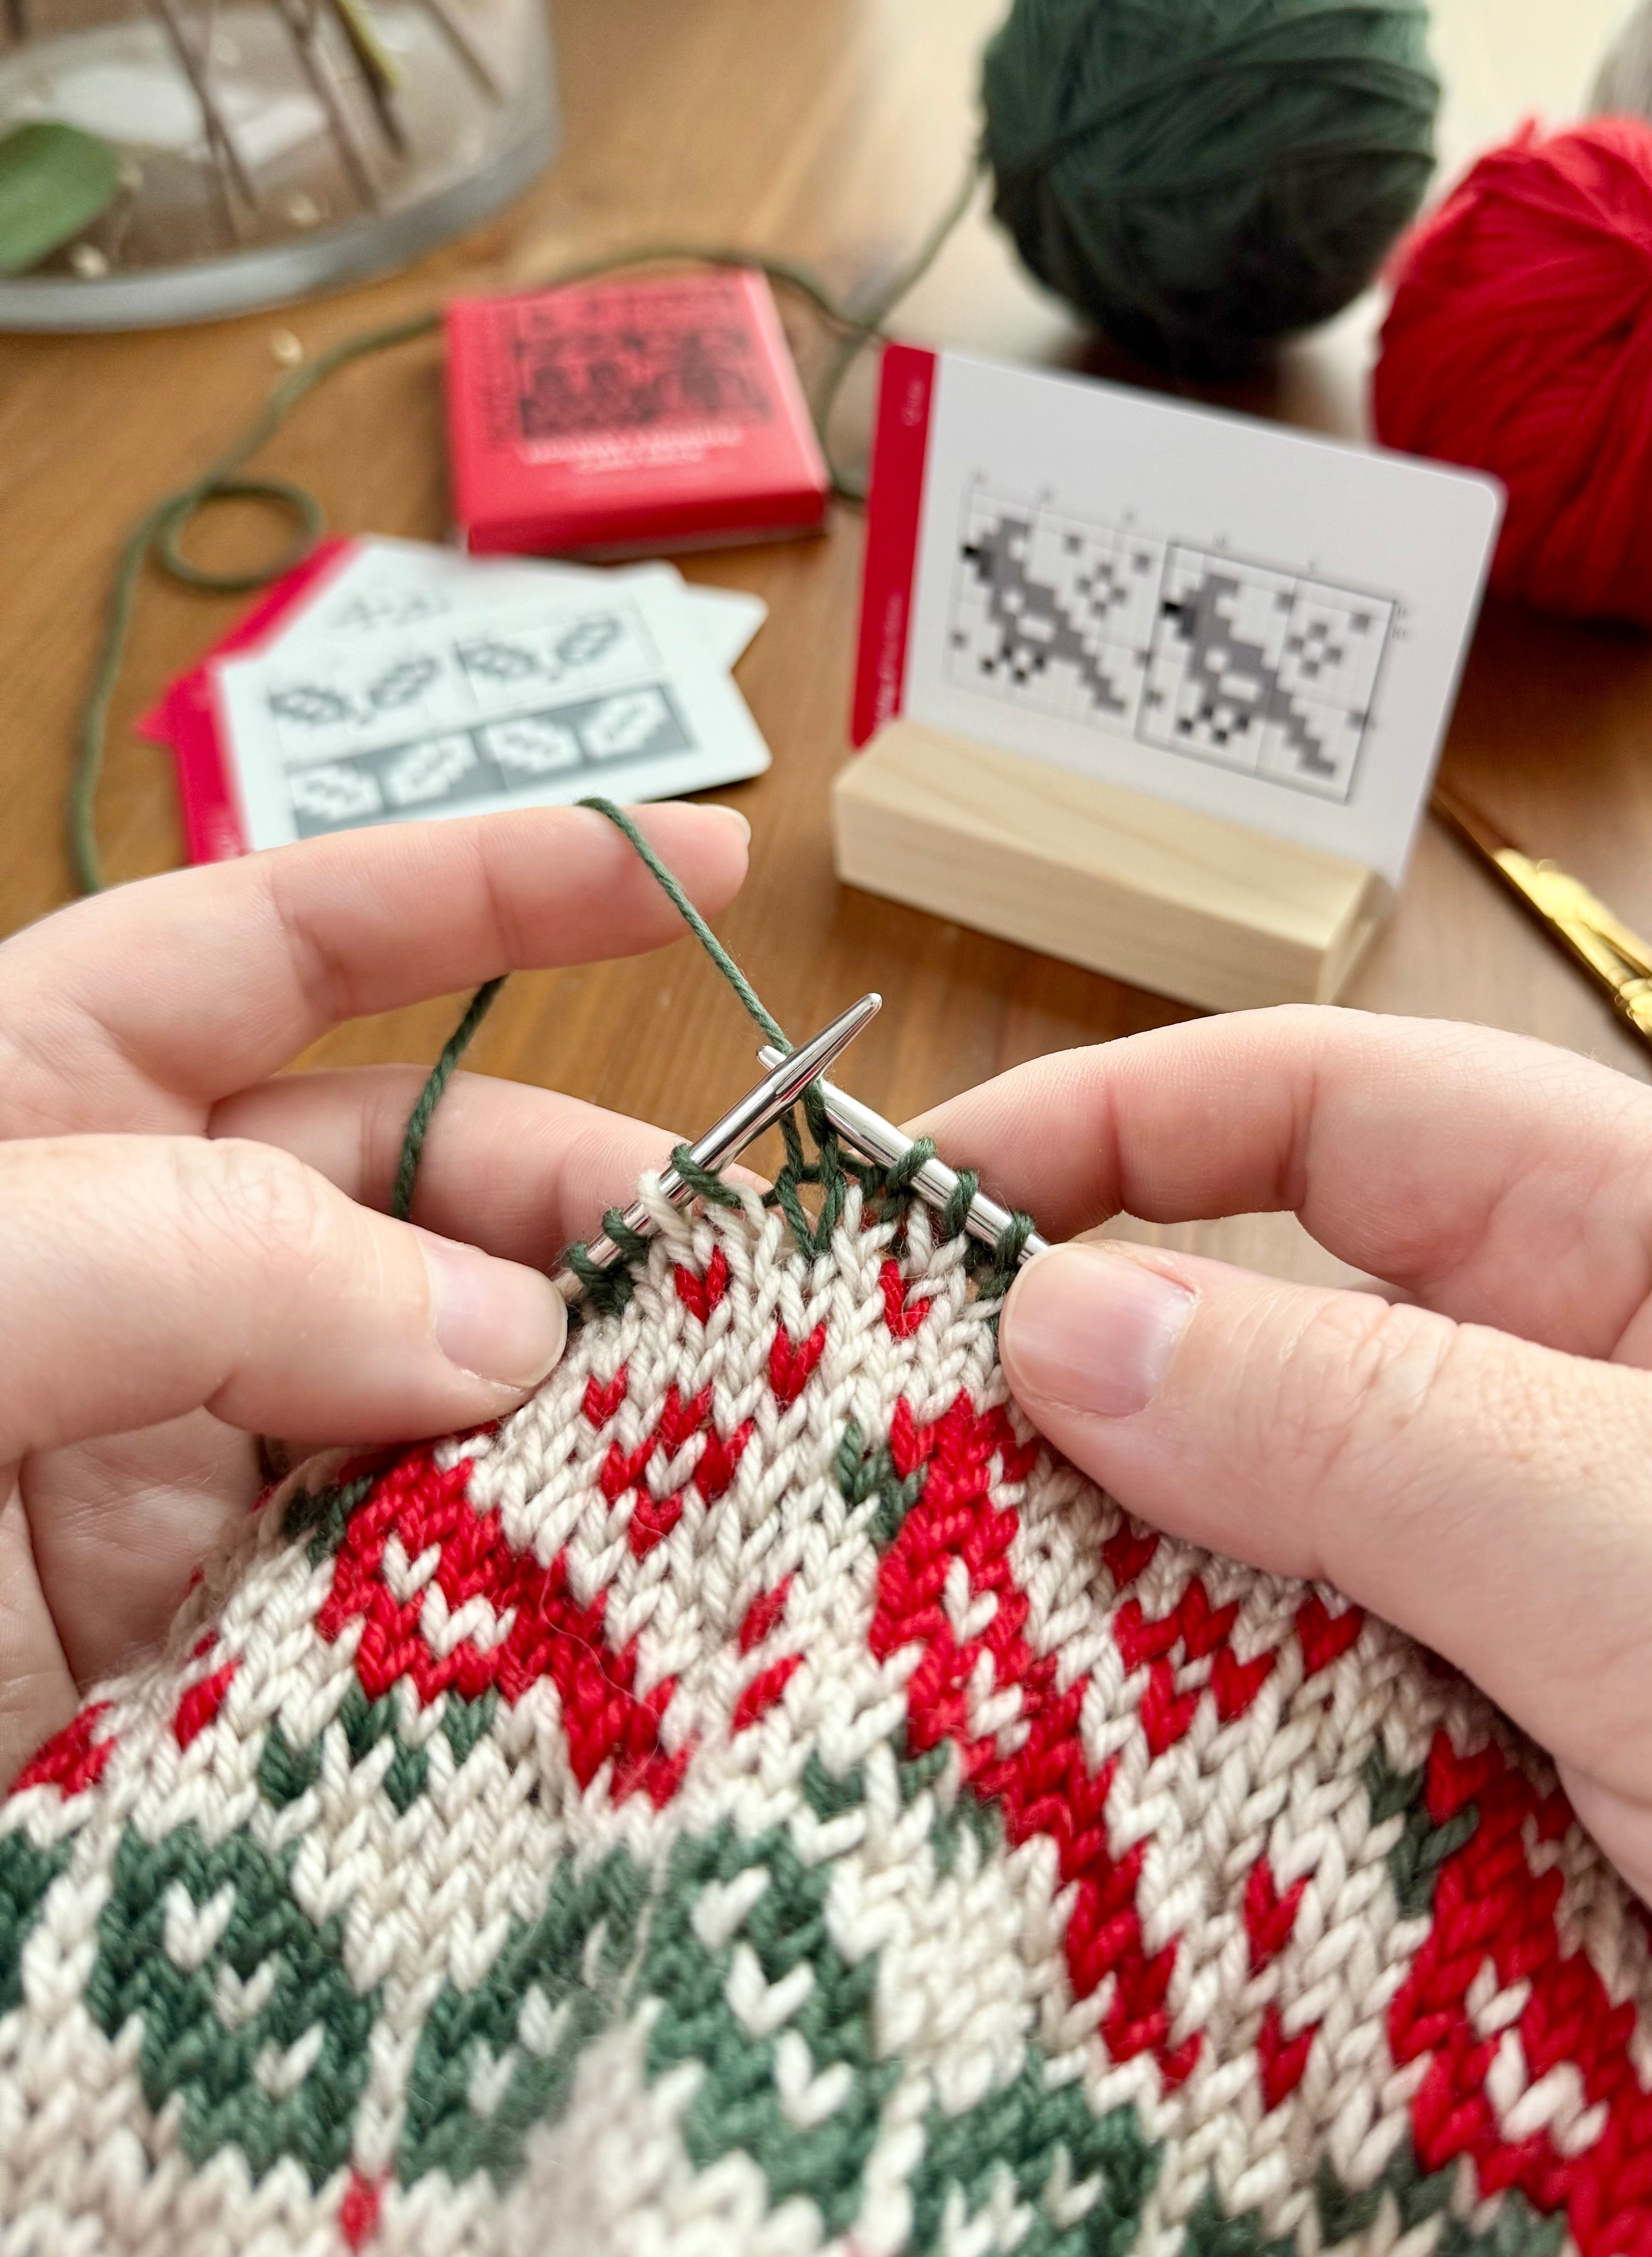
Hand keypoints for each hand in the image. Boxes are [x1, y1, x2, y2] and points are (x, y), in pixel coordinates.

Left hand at [0, 801, 746, 1784]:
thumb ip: (193, 1263)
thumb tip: (493, 1327)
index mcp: (27, 1113)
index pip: (283, 942)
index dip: (490, 884)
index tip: (693, 865)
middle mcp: (126, 1267)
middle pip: (411, 1171)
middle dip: (574, 1190)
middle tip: (733, 1269)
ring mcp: (179, 1454)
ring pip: (444, 1374)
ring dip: (580, 1386)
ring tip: (719, 1420)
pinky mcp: (223, 1633)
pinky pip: (416, 1558)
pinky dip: (524, 1553)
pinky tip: (615, 1563)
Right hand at [925, 1010, 1651, 2236]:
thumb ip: (1385, 1428)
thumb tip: (1074, 1319)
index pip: (1342, 1116)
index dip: (1118, 1125)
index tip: (913, 1202)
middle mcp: (1600, 1437)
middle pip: (1278, 1348)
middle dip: (1080, 1401)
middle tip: (869, 1477)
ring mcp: (1563, 1641)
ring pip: (1275, 1582)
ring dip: (1129, 1636)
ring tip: (941, 1682)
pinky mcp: (1543, 1828)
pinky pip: (1323, 1777)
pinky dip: (1210, 1812)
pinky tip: (1108, 1861)